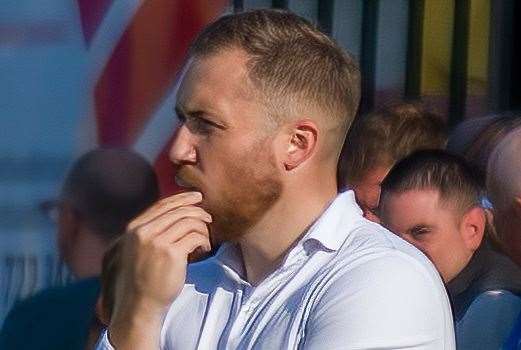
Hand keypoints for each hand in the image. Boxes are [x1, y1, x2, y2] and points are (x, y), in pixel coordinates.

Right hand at [102, 191, 211, 347]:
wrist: (138, 305)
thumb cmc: (142, 278)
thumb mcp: (138, 249)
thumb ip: (151, 231)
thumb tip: (176, 213)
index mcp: (134, 228)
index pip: (162, 205)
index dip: (182, 198)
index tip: (197, 197)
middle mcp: (144, 232)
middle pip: (179, 211)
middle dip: (197, 212)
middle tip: (209, 218)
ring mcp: (157, 242)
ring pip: (190, 222)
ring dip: (202, 229)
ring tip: (206, 240)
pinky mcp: (172, 254)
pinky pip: (195, 237)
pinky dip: (204, 241)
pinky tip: (205, 249)